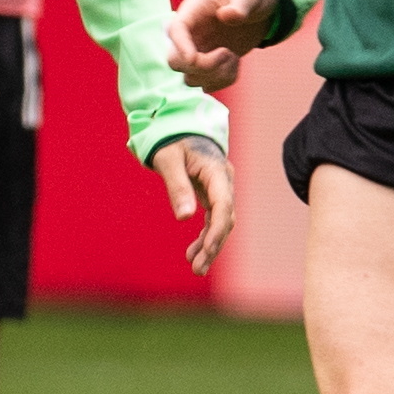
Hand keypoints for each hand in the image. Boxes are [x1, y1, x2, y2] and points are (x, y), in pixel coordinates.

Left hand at [152, 136, 237, 274]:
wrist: (177, 125)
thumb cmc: (171, 139)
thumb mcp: (168, 160)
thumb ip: (177, 186)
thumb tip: (184, 218)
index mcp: (216, 170)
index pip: (224, 205)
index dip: (217, 230)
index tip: (206, 251)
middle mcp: (224, 181)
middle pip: (226, 218)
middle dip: (213, 245)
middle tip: (197, 269)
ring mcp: (221, 188)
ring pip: (222, 222)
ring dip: (211, 245)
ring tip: (196, 268)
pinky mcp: (213, 194)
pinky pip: (214, 219)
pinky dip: (206, 236)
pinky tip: (194, 253)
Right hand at [165, 0, 282, 92]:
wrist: (260, 7)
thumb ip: (240, 4)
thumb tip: (228, 15)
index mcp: (194, 10)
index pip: (176, 30)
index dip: (180, 46)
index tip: (193, 59)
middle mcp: (191, 34)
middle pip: (175, 61)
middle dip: (201, 66)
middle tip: (227, 54)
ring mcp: (199, 51)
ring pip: (190, 78)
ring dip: (215, 75)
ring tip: (234, 57)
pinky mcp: (210, 66)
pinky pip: (208, 85)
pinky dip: (223, 80)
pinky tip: (236, 64)